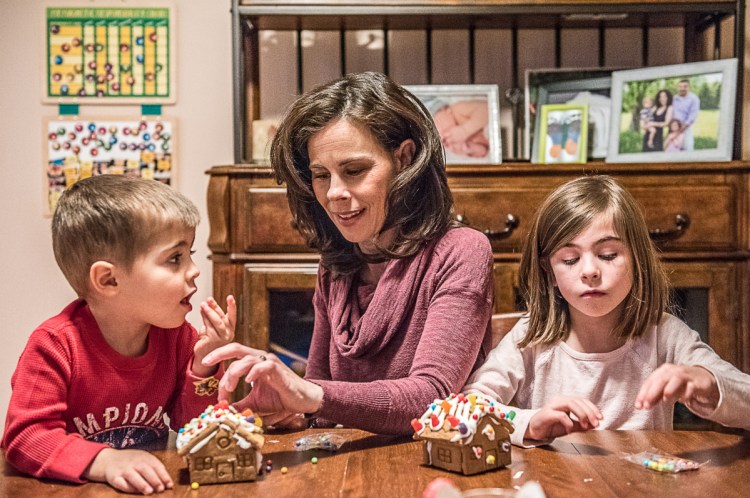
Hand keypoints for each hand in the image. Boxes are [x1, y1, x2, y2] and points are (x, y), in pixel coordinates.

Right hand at [83, 448, 172, 494]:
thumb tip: (167, 483)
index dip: (163, 475)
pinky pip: (121, 483)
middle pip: (145, 470)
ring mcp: (123, 469)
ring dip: (141, 484)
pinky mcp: (113, 477)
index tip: (169, 485)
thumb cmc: (131, 462)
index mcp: (144, 457)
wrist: (108, 459)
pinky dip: (128, 487)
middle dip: (154, 480)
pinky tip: (135, 491)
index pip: (156, 465)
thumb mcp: (144, 459)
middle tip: (161, 489)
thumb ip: (154, 468)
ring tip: (149, 491)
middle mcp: (134, 462)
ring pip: (133, 476)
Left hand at [192, 295, 235, 376]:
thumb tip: (205, 305)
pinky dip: (205, 318)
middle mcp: (228, 334)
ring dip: (208, 311)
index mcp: (230, 330)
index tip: (230, 297)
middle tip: (209, 299)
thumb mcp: (211, 328)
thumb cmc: (208, 342)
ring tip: (203, 304)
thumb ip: (210, 318)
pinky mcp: (213, 341)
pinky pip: (209, 326)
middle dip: (216, 307)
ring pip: (216, 321)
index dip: (232, 307)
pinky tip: (201, 312)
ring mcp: (222, 338)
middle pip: (222, 317)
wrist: (204, 358)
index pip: (232, 316)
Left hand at [202, 343, 323, 416]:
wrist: (302, 400)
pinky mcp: (278, 369)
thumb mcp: (254, 403)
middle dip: (218, 353)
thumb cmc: (280, 398)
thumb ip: (240, 405)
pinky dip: (254, 372)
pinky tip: (248, 382)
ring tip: (229, 388)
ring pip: (247, 358)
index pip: (232, 358)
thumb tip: (223, 412)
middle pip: (236, 347)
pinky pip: (264, 365)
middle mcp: (260, 358)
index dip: (221, 375)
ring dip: (234, 373)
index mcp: (253, 363)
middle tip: (205, 362)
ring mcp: (269, 362)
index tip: (217, 395)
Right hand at [526, 396, 601, 442]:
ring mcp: (552, 406)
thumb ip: (582, 425)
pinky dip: (568, 422)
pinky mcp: (546, 414)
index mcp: (566, 401)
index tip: (601, 419)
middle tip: (596, 423)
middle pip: (578, 401)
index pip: (582, 400)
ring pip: (570, 403)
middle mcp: (559, 400)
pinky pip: (560, 415)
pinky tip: (570, 429)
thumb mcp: (570, 426)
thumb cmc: (552, 426)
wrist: (535, 430)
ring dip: (581, 414)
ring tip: (585, 425)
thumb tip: (595, 425)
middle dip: (590, 412)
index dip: (593, 408)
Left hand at [635, 364, 718, 412]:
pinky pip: (692, 387)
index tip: (638, 406)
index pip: (650, 381)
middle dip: (652, 393)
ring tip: (665, 400)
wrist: (702, 378)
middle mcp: (673, 370)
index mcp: (663, 371)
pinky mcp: (698, 382)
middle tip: (647, 406)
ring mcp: (686, 375)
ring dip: (669, 389)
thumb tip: (642, 406)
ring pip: (676, 379)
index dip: (643, 393)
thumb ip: (655, 396)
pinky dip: (687, 393)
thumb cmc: (680, 384)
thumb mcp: (666, 389)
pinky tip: (684, 400)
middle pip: (661, 379)